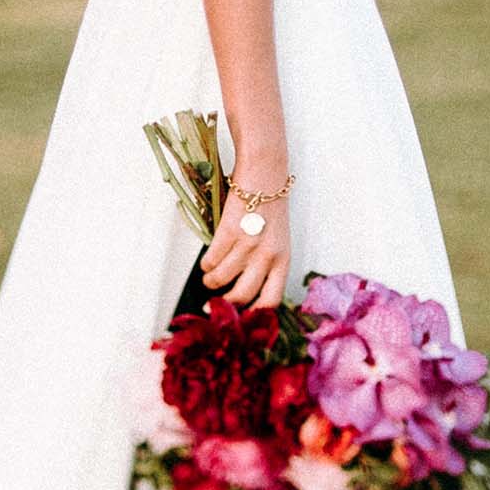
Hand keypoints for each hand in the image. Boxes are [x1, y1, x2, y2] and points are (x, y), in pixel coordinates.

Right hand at [199, 170, 290, 309]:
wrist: (265, 174)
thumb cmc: (271, 206)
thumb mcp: (278, 239)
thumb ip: (265, 263)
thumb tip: (242, 285)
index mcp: (283, 260)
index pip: (271, 299)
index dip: (254, 313)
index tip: (241, 315)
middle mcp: (268, 256)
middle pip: (243, 294)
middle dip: (225, 303)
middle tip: (214, 302)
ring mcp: (249, 244)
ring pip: (222, 278)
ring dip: (210, 280)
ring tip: (209, 277)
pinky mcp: (230, 231)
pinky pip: (212, 259)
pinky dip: (207, 263)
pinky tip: (209, 260)